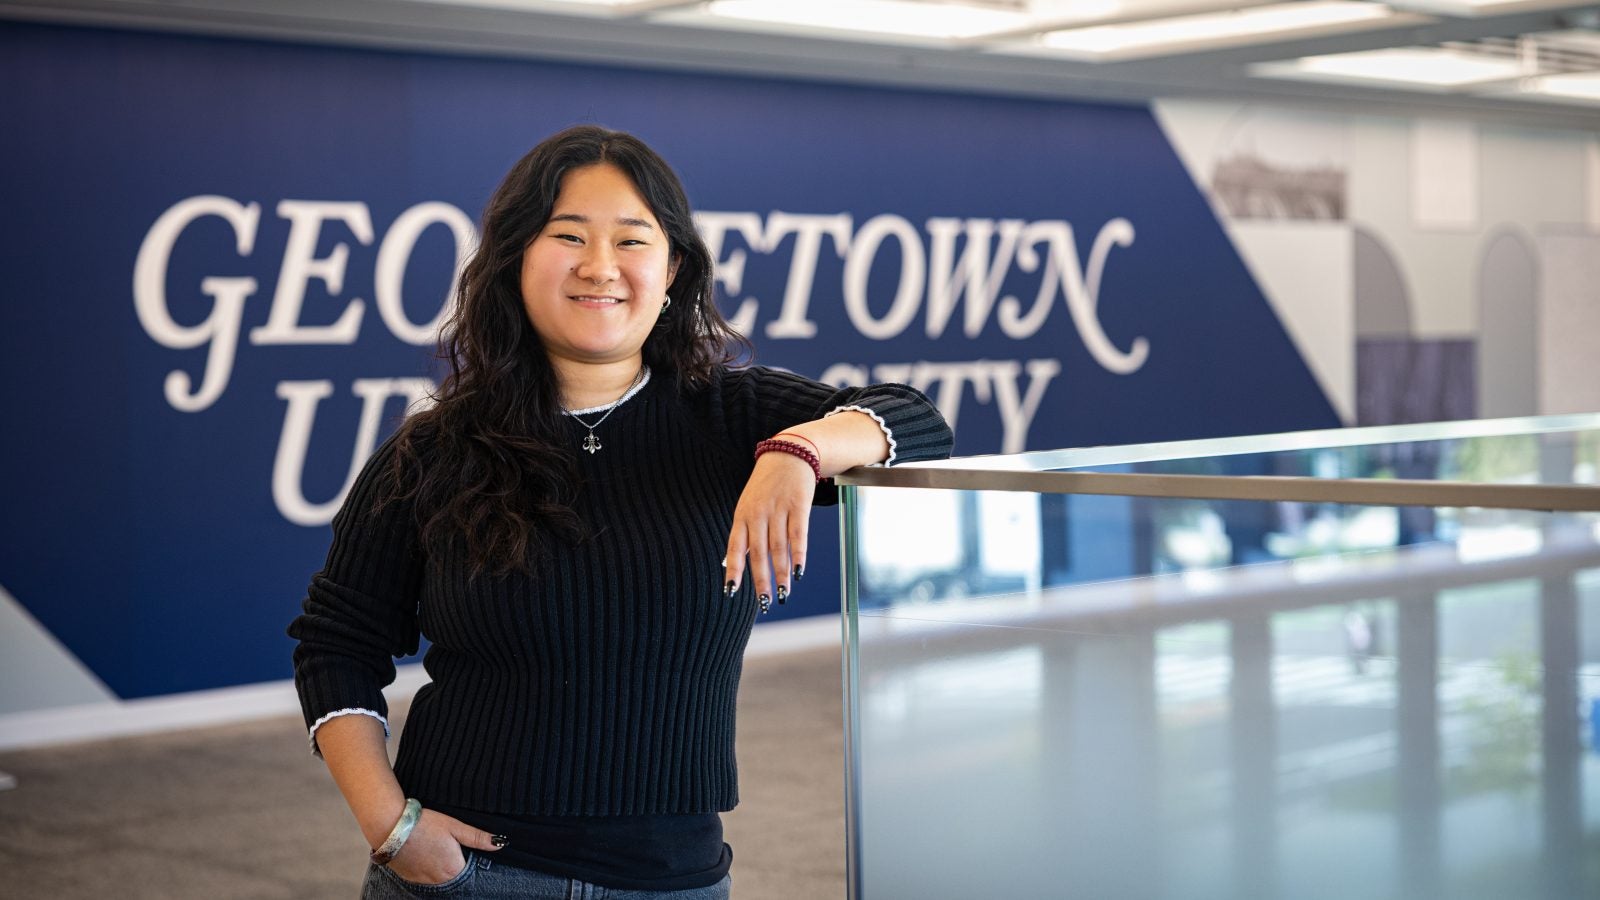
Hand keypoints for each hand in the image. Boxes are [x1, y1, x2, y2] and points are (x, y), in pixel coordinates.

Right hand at [385, 809, 503, 884]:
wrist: (390, 826)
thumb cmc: (423, 824)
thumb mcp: (455, 826)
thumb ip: (478, 837)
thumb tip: (500, 844)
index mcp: (453, 868)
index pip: (469, 871)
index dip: (468, 859)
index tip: (463, 847)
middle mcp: (439, 879)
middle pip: (454, 876)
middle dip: (455, 863)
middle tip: (447, 845)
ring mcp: (422, 880)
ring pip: (439, 878)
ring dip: (441, 867)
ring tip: (435, 847)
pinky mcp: (409, 877)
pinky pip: (424, 877)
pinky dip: (427, 868)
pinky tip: (424, 853)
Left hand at [725, 450, 814, 609]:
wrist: (787, 455)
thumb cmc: (765, 487)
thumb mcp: (747, 506)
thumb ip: (742, 535)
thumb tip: (729, 563)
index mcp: (742, 516)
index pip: (735, 548)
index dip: (733, 570)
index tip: (732, 592)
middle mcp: (758, 514)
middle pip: (759, 552)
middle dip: (762, 580)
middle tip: (766, 602)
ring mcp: (778, 510)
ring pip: (779, 548)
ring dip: (782, 573)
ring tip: (784, 593)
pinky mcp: (798, 506)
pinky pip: (799, 535)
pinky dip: (799, 555)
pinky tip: (799, 571)